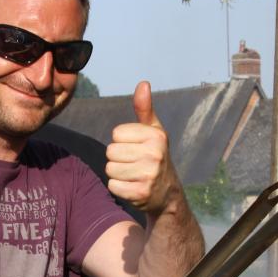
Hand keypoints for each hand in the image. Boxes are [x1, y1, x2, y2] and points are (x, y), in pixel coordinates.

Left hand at [106, 81, 179, 215]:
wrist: (167, 194)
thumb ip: (144, 108)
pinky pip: (112, 185)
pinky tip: (132, 187)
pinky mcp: (140, 193)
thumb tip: (143, 83)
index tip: (136, 148)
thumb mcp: (153, 132)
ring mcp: (148, 175)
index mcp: (156, 136)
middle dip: (118, 159)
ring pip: (110, 169)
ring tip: (133, 175)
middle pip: (111, 151)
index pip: (116, 134)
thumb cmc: (155, 156)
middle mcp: (155, 154)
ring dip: (117, 174)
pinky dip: (119, 188)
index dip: (122, 142)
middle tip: (135, 164)